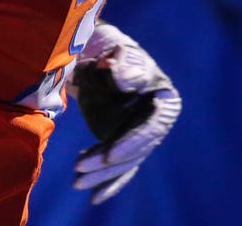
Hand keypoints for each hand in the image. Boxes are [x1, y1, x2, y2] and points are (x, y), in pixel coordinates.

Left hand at [70, 22, 181, 204]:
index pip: (152, 127)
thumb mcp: (119, 53)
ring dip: (101, 175)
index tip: (109, 154)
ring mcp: (137, 135)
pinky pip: (115, 166)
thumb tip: (119, 75)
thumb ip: (123, 65)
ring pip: (123, 162)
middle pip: (135, 150)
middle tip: (80, 170)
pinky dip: (103, 179)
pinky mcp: (121, 143)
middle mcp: (156, 122)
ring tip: (76, 182)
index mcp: (164, 100)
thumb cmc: (113, 51)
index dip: (132, 142)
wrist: (98, 56)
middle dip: (108, 164)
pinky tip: (89, 190)